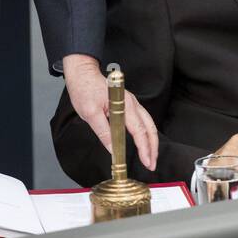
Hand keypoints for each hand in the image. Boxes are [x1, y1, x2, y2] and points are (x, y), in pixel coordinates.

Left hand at [62, 54, 158, 170]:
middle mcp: (132, 104)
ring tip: (151, 156)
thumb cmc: (85, 89)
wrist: (83, 73)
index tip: (147, 161)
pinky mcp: (129, 104)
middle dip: (153, 148)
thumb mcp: (90, 113)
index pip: (139, 131)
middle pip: (150, 128)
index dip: (144, 148)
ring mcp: (132, 103)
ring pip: (149, 124)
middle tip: (152, 164)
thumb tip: (112, 149)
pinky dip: (147, 133)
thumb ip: (103, 132)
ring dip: (152, 141)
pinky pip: (143, 119)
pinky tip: (145, 141)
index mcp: (124, 106)